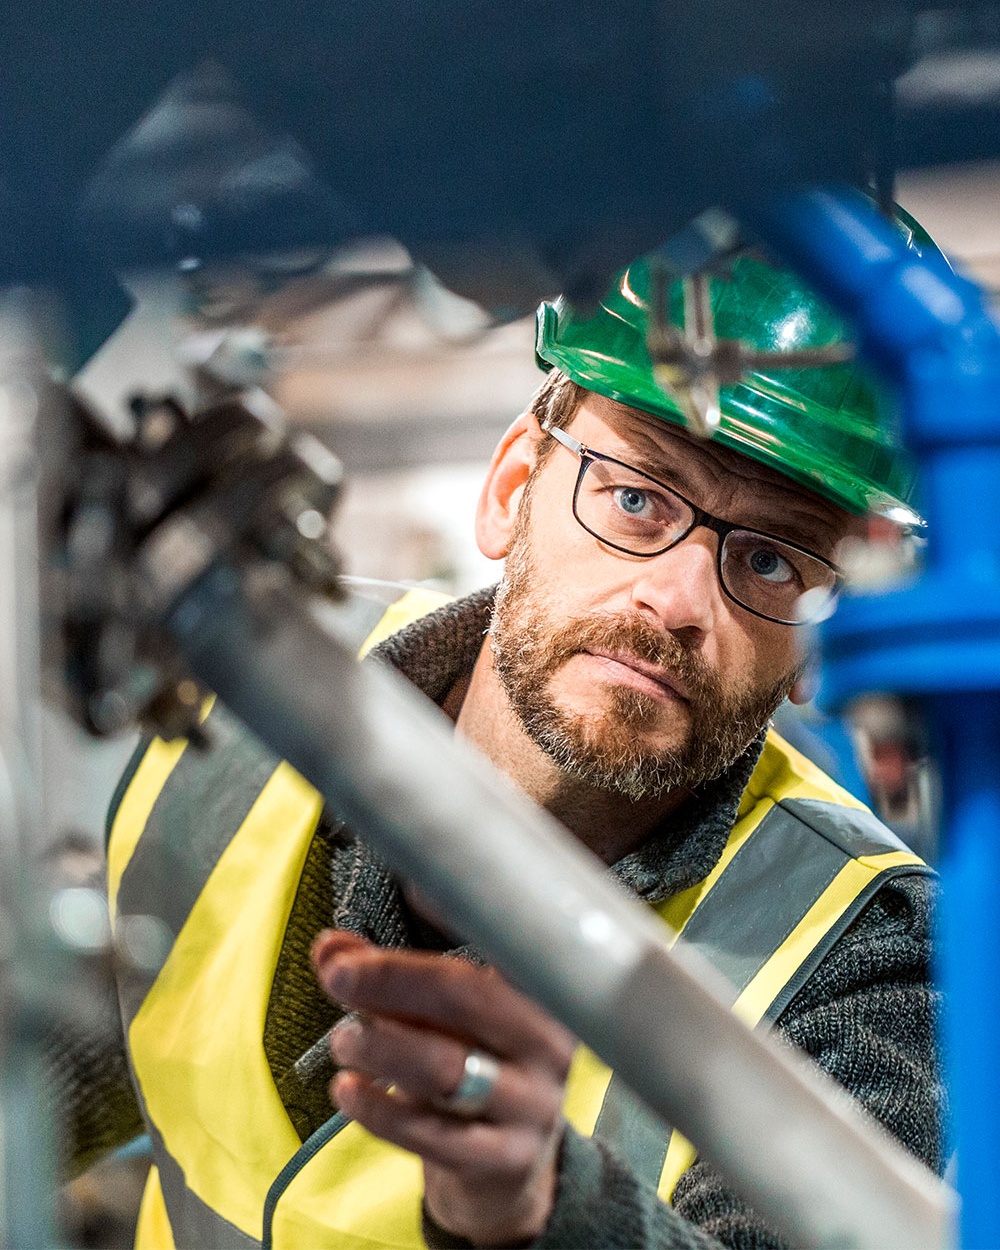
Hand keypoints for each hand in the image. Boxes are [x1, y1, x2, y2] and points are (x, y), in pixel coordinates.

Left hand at [311, 929, 574, 1246]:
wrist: (508, 1164)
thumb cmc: (472, 1060)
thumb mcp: (441, 1014)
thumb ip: (387, 976)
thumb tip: (331, 948)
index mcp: (542, 988)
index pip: (506, 937)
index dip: (459, 908)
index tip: (411, 884)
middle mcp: (548, 1041)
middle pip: (467, 998)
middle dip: (392, 980)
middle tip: (336, 975)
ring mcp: (532, 1105)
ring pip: (448, 1067)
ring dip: (381, 1046)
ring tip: (342, 1038)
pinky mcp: (504, 1160)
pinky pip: (433, 1136)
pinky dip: (380, 1109)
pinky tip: (346, 1089)